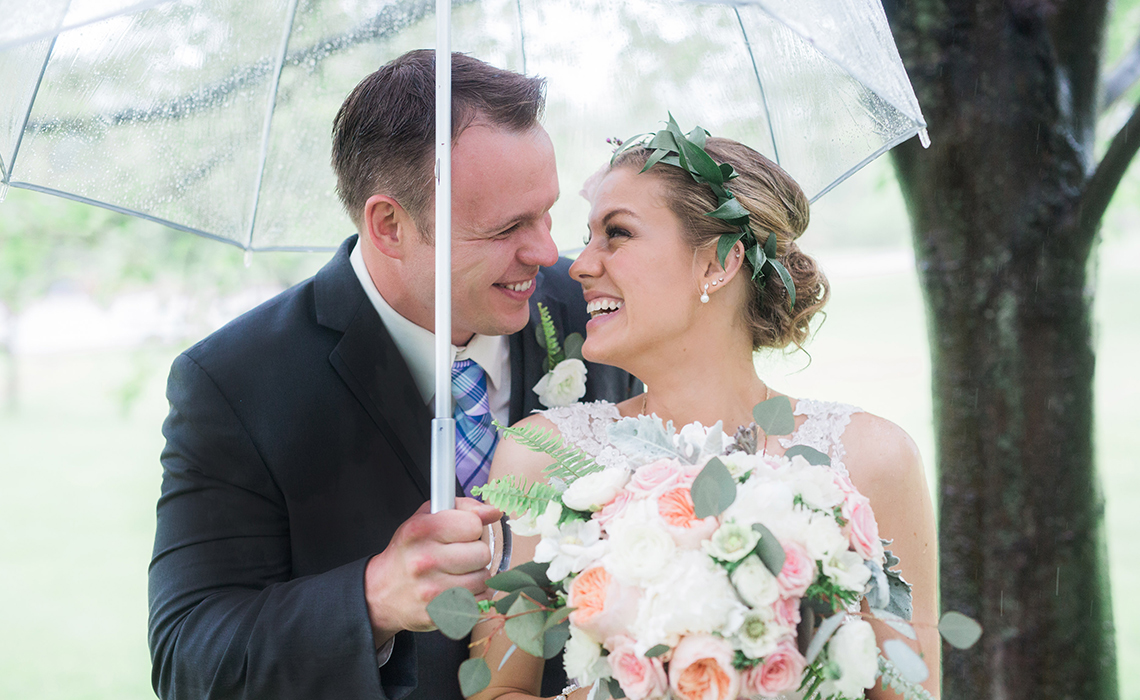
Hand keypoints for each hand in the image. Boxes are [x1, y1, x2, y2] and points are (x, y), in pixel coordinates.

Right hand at [364, 498, 500, 645]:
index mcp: (421, 531)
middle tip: (459, 555)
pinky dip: (475, 595)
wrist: (382, 592)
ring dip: (476, 575)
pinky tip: (458, 590)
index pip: (473, 524)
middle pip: (483, 553)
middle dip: (476, 552)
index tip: (462, 532)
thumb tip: (493, 511)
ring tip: (458, 573)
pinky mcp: (441, 614)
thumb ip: (461, 508)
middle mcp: (425, 561)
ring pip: (484, 578)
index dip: (472, 527)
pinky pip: (481, 601)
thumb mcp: (425, 519)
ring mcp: (433, 591)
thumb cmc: (409, 552)